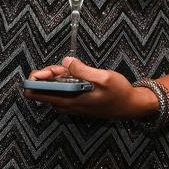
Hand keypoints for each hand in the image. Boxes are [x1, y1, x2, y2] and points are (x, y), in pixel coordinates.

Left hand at [23, 57, 158, 119]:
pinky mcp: (76, 103)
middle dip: (47, 75)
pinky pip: (61, 92)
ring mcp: (71, 105)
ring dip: (56, 77)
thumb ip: (82, 70)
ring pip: (52, 90)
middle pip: (41, 91)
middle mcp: (67, 105)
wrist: (131, 106)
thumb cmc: (119, 93)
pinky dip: (64, 81)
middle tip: (64, 66)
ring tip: (71, 69)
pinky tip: (76, 75)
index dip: (37, 79)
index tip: (51, 69)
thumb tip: (66, 62)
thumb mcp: (103, 77)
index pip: (37, 94)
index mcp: (70, 100)